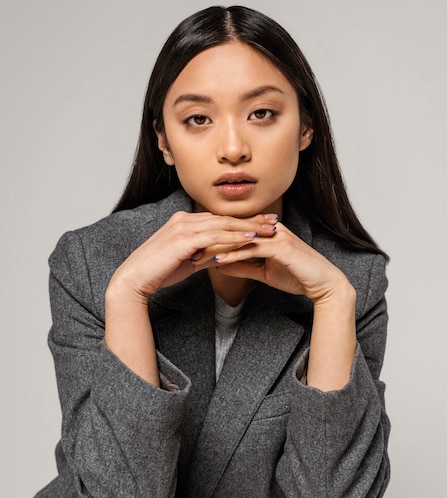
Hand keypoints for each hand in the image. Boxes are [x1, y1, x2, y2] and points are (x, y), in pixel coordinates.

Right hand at [107, 211, 278, 302]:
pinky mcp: (183, 239)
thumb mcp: (188, 262)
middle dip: (252, 220)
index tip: (263, 223)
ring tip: (269, 230)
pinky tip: (251, 239)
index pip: (220, 219)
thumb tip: (224, 256)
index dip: (243, 221)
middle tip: (274, 221)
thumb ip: (206, 255)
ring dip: (248, 227)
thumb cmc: (159, 272)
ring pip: (223, 224)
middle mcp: (184, 219)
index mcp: (184, 222)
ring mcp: (183, 227)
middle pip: (225, 218)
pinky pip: (215, 236)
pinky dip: (235, 236)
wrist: (135, 279)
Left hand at [199, 221, 352, 305]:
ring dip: (216, 247)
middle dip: (209, 241)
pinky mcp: (281, 247)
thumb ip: (244, 266)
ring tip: (196, 256)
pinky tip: (217, 261)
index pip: (234, 232)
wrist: (323, 284)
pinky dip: (233, 255)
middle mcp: (270, 228)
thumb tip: (222, 265)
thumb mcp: (264, 272)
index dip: (212, 240)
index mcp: (266, 231)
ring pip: (239, 238)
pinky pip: (251, 249)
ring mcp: (277, 235)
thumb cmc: (297, 276)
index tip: (192, 249)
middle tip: (187, 250)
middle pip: (233, 231)